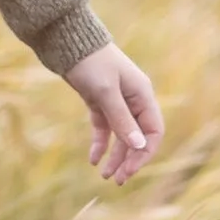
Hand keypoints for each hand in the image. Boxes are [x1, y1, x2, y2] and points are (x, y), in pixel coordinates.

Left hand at [63, 42, 162, 185]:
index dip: (144, 153)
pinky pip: (103, 127)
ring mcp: (116, 101)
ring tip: (103, 175)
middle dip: (128, 159)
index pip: (154, 132)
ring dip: (114, 155)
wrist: (65, 40)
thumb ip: (122, 119)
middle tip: (115, 180)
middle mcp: (133, 100)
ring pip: (120, 135)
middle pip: (136, 137)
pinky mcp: (98, 100)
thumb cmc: (90, 61)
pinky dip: (99, 143)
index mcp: (142, 95)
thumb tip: (139, 146)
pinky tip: (92, 159)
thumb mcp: (105, 92)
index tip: (129, 170)